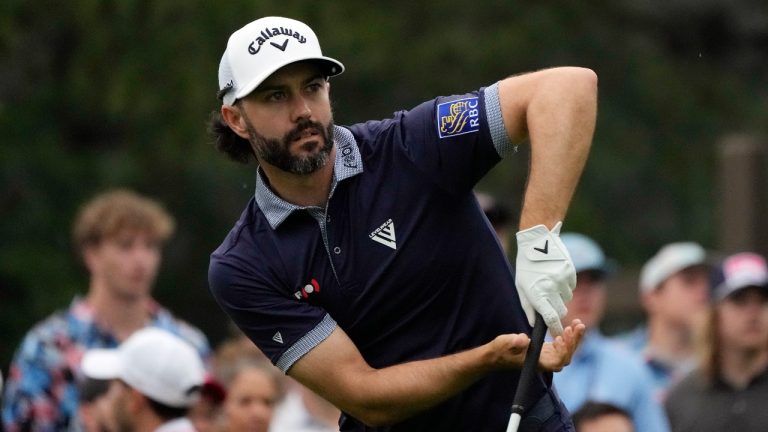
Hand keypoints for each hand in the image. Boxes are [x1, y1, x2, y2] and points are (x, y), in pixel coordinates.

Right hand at [484, 319, 584, 370]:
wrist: (496, 355)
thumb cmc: (500, 351)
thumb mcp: (504, 343)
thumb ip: (513, 342)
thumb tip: (523, 339)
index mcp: (537, 363)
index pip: (556, 362)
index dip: (562, 352)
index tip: (559, 338)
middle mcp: (545, 362)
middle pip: (565, 356)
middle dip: (573, 342)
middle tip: (578, 326)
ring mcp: (546, 357)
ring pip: (566, 351)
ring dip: (573, 338)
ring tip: (578, 324)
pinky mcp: (546, 350)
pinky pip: (562, 346)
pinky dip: (567, 337)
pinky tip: (570, 326)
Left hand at [515, 221, 575, 335]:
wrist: (538, 243)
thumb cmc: (527, 266)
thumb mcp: (521, 287)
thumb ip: (528, 307)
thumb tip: (534, 323)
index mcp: (538, 294)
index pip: (550, 319)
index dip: (556, 329)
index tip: (558, 334)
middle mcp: (552, 289)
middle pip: (561, 311)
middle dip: (557, 311)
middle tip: (549, 302)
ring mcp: (563, 281)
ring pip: (567, 299)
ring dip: (560, 296)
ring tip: (550, 283)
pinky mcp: (571, 273)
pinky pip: (571, 287)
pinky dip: (565, 286)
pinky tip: (556, 276)